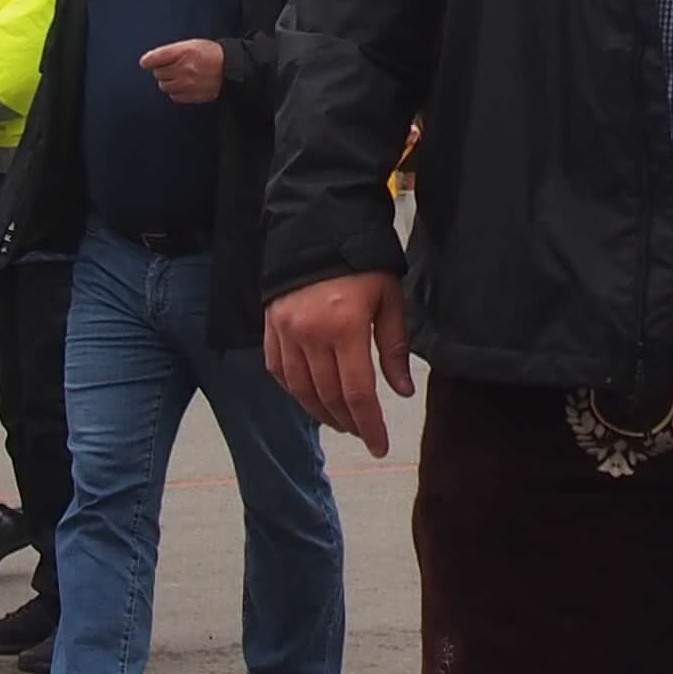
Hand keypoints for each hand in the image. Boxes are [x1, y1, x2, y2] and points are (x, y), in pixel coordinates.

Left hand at [138, 37, 228, 105]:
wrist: (231, 67)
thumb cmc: (210, 53)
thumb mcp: (191, 44)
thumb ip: (170, 51)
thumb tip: (147, 61)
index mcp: (184, 52)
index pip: (155, 58)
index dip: (148, 61)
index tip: (146, 62)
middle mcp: (184, 69)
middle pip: (158, 74)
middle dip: (163, 70)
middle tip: (173, 66)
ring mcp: (188, 84)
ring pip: (164, 86)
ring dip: (168, 81)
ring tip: (180, 76)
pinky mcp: (193, 95)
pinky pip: (174, 96)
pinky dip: (176, 91)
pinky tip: (185, 85)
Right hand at [267, 269, 414, 452]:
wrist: (319, 227)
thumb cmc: (362, 263)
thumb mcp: (389, 300)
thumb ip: (394, 349)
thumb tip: (401, 392)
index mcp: (346, 327)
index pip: (357, 393)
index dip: (369, 425)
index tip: (379, 446)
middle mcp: (310, 334)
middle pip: (328, 397)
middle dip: (349, 422)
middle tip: (364, 433)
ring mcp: (285, 331)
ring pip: (301, 389)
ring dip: (322, 412)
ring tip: (341, 421)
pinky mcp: (270, 326)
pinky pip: (279, 371)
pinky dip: (295, 391)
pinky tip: (311, 398)